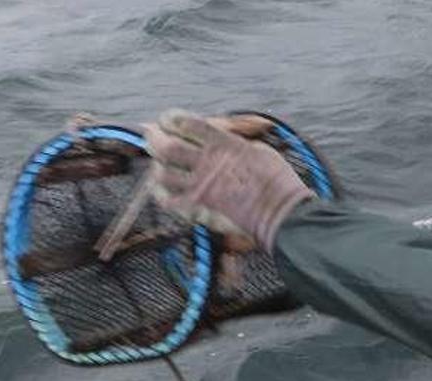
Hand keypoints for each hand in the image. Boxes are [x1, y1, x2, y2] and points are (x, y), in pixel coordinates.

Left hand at [142, 109, 314, 249]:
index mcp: (224, 144)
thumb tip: (225, 137)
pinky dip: (160, 194)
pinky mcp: (200, 208)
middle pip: (167, 147)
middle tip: (150, 135)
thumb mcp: (259, 149)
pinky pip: (169, 201)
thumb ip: (235, 142)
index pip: (188, 124)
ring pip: (163, 173)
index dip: (172, 118)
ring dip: (157, 166)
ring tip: (158, 164)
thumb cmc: (277, 180)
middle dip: (154, 138)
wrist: (282, 211)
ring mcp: (201, 186)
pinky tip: (161, 190)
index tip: (167, 119)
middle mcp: (208, 163)